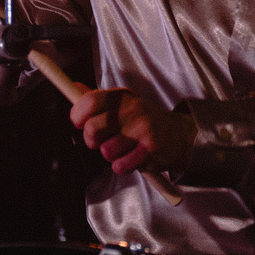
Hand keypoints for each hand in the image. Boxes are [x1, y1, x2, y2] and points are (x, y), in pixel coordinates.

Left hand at [69, 87, 197, 177]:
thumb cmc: (144, 120)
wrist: (180, 135)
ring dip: (111, 155)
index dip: (78, 116)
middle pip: (92, 130)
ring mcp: (142, 130)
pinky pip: (120, 166)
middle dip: (93, 141)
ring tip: (124, 148)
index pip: (88, 102)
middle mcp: (132, 110)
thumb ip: (97, 98)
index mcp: (121, 97)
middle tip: (104, 139)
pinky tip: (133, 157)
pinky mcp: (150, 150)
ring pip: (106, 152)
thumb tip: (74, 87)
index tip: (81, 123)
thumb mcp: (122, 103)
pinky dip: (123, 166)